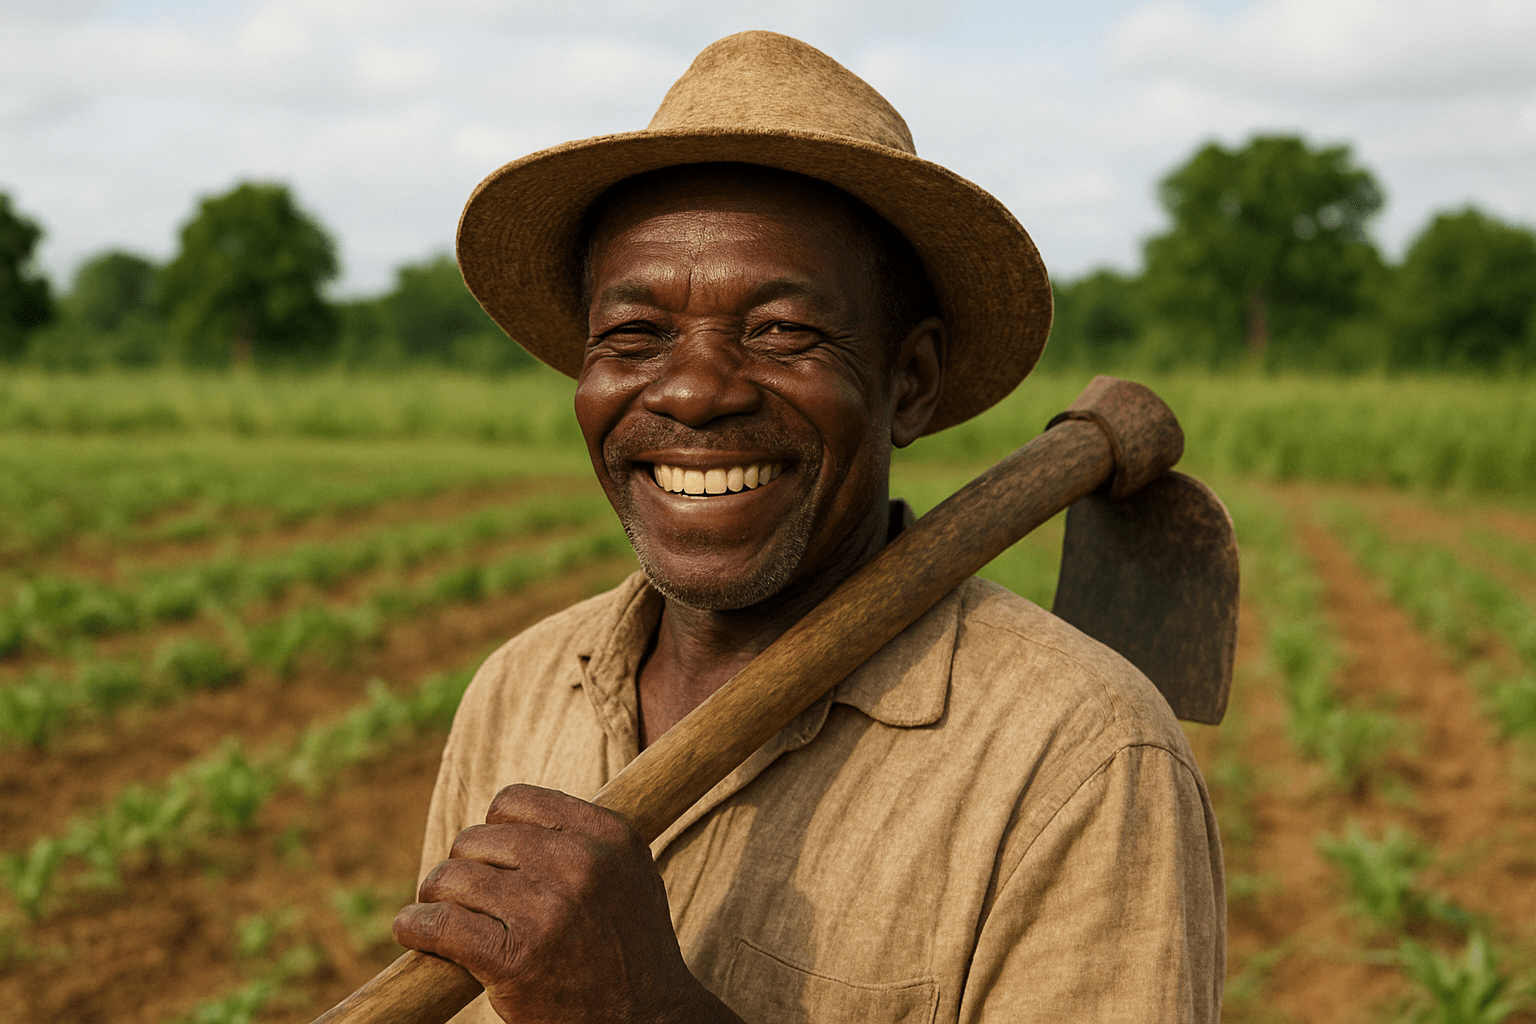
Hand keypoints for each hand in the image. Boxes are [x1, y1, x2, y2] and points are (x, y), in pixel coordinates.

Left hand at [393, 784, 742, 1023]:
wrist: (648, 1020)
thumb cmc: (628, 950)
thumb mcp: (627, 875)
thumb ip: (581, 839)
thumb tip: (504, 823)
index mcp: (609, 836)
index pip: (515, 802)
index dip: (493, 830)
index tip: (493, 860)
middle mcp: (581, 865)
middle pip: (478, 840)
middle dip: (462, 868)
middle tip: (466, 899)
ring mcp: (548, 912)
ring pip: (453, 878)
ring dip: (436, 897)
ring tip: (442, 916)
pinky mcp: (516, 959)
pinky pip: (440, 925)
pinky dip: (415, 927)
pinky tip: (414, 931)